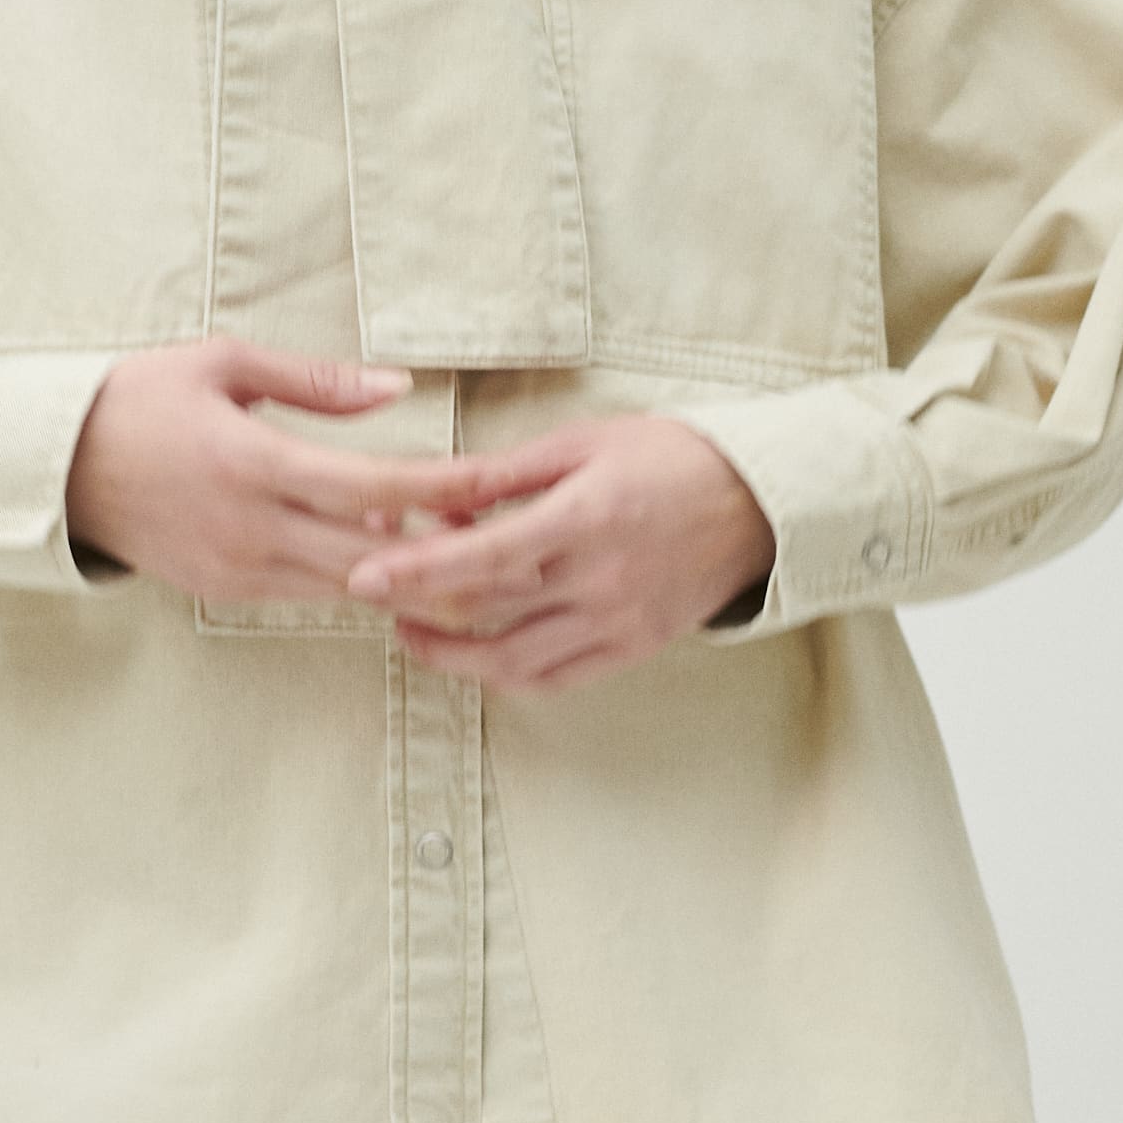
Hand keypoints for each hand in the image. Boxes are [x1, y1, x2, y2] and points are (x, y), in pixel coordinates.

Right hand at [65, 339, 497, 611]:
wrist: (54, 467)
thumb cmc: (139, 398)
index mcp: (253, 463)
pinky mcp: (226, 591)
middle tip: (511, 539)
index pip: (373, 485)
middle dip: (444, 554)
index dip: (442, 490)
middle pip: (375, 558)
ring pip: (348, 587)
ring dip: (407, 572)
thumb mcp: (223, 363)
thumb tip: (397, 386)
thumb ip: (316, 381)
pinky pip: (311, 593)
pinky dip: (358, 578)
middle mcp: (251, 529)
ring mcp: (238, 570)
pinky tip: (393, 554)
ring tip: (471, 550)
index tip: (497, 484)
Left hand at [342, 417, 775, 692]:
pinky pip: (554, 679)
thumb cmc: (672, 458)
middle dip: (418, 607)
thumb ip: (507, 476)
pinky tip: (474, 652)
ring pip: (513, 662)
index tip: (363, 577)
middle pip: (487, 613)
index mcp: (586, 519)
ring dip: (452, 654)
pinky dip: (504, 672)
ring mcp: (617, 624)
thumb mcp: (584, 443)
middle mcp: (600, 582)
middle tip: (368, 594)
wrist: (760, 503)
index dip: (417, 572)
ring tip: (410, 629)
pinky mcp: (632, 649)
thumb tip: (437, 498)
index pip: (484, 557)